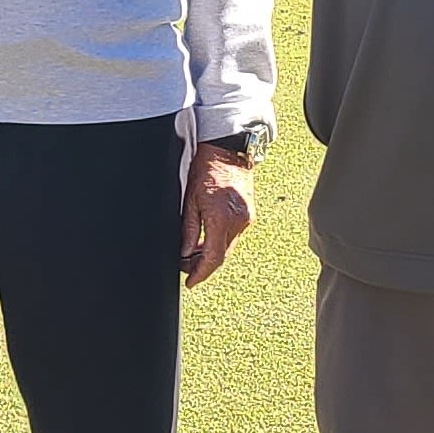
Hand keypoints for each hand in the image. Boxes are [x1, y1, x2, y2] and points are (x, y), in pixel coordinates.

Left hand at [181, 145, 255, 286]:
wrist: (228, 150)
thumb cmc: (206, 169)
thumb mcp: (190, 200)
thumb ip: (188, 229)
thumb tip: (184, 253)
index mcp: (222, 219)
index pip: (213, 258)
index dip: (200, 274)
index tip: (190, 282)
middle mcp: (239, 222)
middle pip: (222, 256)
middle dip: (203, 266)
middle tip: (186, 268)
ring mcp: (246, 218)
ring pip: (228, 247)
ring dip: (211, 254)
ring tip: (192, 254)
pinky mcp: (249, 214)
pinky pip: (233, 235)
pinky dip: (219, 242)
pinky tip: (206, 240)